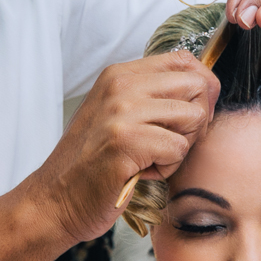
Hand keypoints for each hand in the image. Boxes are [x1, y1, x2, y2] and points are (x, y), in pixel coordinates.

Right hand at [33, 51, 219, 243]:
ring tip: (150, 159)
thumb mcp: (118, 115)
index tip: (186, 117)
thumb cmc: (91, 164)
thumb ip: (153, 96)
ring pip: (193, 118)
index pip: (183, 61)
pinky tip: (141, 172)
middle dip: (195, 121)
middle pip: (196, 86)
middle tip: (168, 144)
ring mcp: (122, 112)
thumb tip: (205, 88)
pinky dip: (167, 168)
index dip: (200, 89)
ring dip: (180, 147)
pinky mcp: (126, 142)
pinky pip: (178, 149)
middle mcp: (121, 86)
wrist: (55, 200)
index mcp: (120, 75)